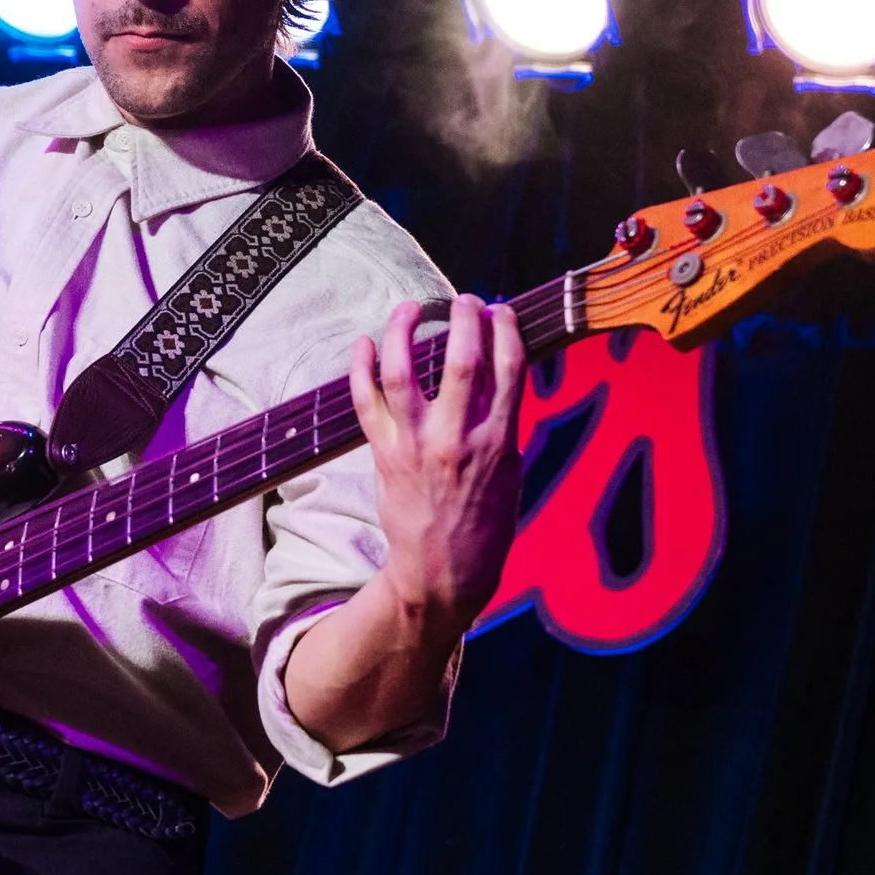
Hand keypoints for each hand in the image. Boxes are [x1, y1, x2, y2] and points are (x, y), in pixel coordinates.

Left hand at [348, 295, 526, 641]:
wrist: (444, 572)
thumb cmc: (485, 525)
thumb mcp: (513, 474)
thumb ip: (504, 425)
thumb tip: (497, 378)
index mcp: (499, 441)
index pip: (509, 367)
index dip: (505, 328)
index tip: (500, 311)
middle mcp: (457, 438)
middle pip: (462, 358)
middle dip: (465, 317)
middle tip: (465, 302)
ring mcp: (416, 444)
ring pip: (405, 370)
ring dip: (406, 328)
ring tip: (411, 307)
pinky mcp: (384, 453)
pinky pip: (365, 400)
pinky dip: (361, 367)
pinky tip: (366, 342)